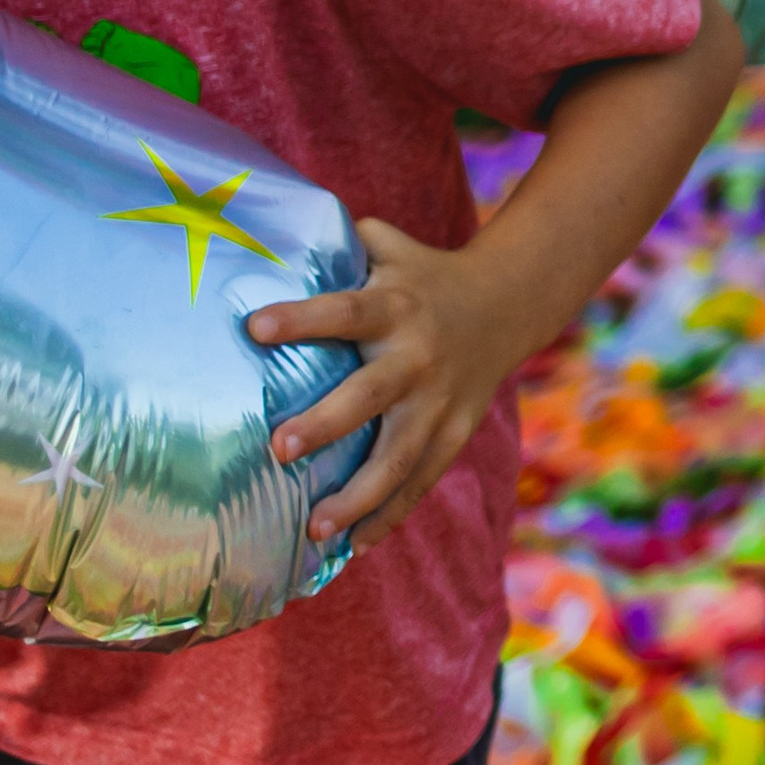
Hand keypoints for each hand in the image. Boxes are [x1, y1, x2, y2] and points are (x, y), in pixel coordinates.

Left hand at [245, 0, 745, 557]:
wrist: (511, 302)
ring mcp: (439, 403)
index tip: (253, 326)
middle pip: (370, 394)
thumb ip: (341, 241)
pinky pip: (418, 484)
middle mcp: (417, 357)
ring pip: (398, 456)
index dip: (301, 317)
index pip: (344, 308)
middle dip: (325, 423)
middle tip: (277, 447)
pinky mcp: (451, 436)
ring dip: (355, 494)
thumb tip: (268, 212)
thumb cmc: (426, 274)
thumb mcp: (393, 247)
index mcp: (397, 304)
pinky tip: (349, 551)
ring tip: (312, 527)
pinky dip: (386, 518)